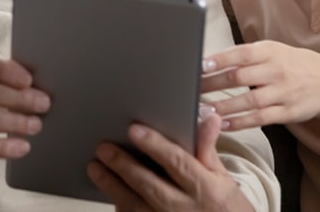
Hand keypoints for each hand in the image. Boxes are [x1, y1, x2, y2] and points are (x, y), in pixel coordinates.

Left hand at [86, 113, 252, 211]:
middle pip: (149, 184)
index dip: (154, 145)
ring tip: (95, 168)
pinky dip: (119, 206)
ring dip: (113, 186)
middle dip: (124, 165)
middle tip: (103, 148)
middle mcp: (184, 208)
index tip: (134, 129)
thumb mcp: (222, 177)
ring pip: (135, 205)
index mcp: (204, 188)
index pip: (176, 162)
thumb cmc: (224, 207)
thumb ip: (207, 148)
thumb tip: (209, 117)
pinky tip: (107, 191)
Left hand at [201, 40, 319, 129]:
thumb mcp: (273, 50)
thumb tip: (210, 61)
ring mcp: (283, 93)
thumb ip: (246, 56)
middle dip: (212, 84)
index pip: (240, 54)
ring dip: (223, 107)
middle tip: (190, 89)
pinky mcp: (288, 113)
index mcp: (269, 52)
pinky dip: (240, 123)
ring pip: (248, 102)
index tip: (198, 65)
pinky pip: (260, 119)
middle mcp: (276, 71)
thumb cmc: (293, 64)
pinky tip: (222, 124)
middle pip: (239, 78)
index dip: (218, 60)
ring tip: (202, 110)